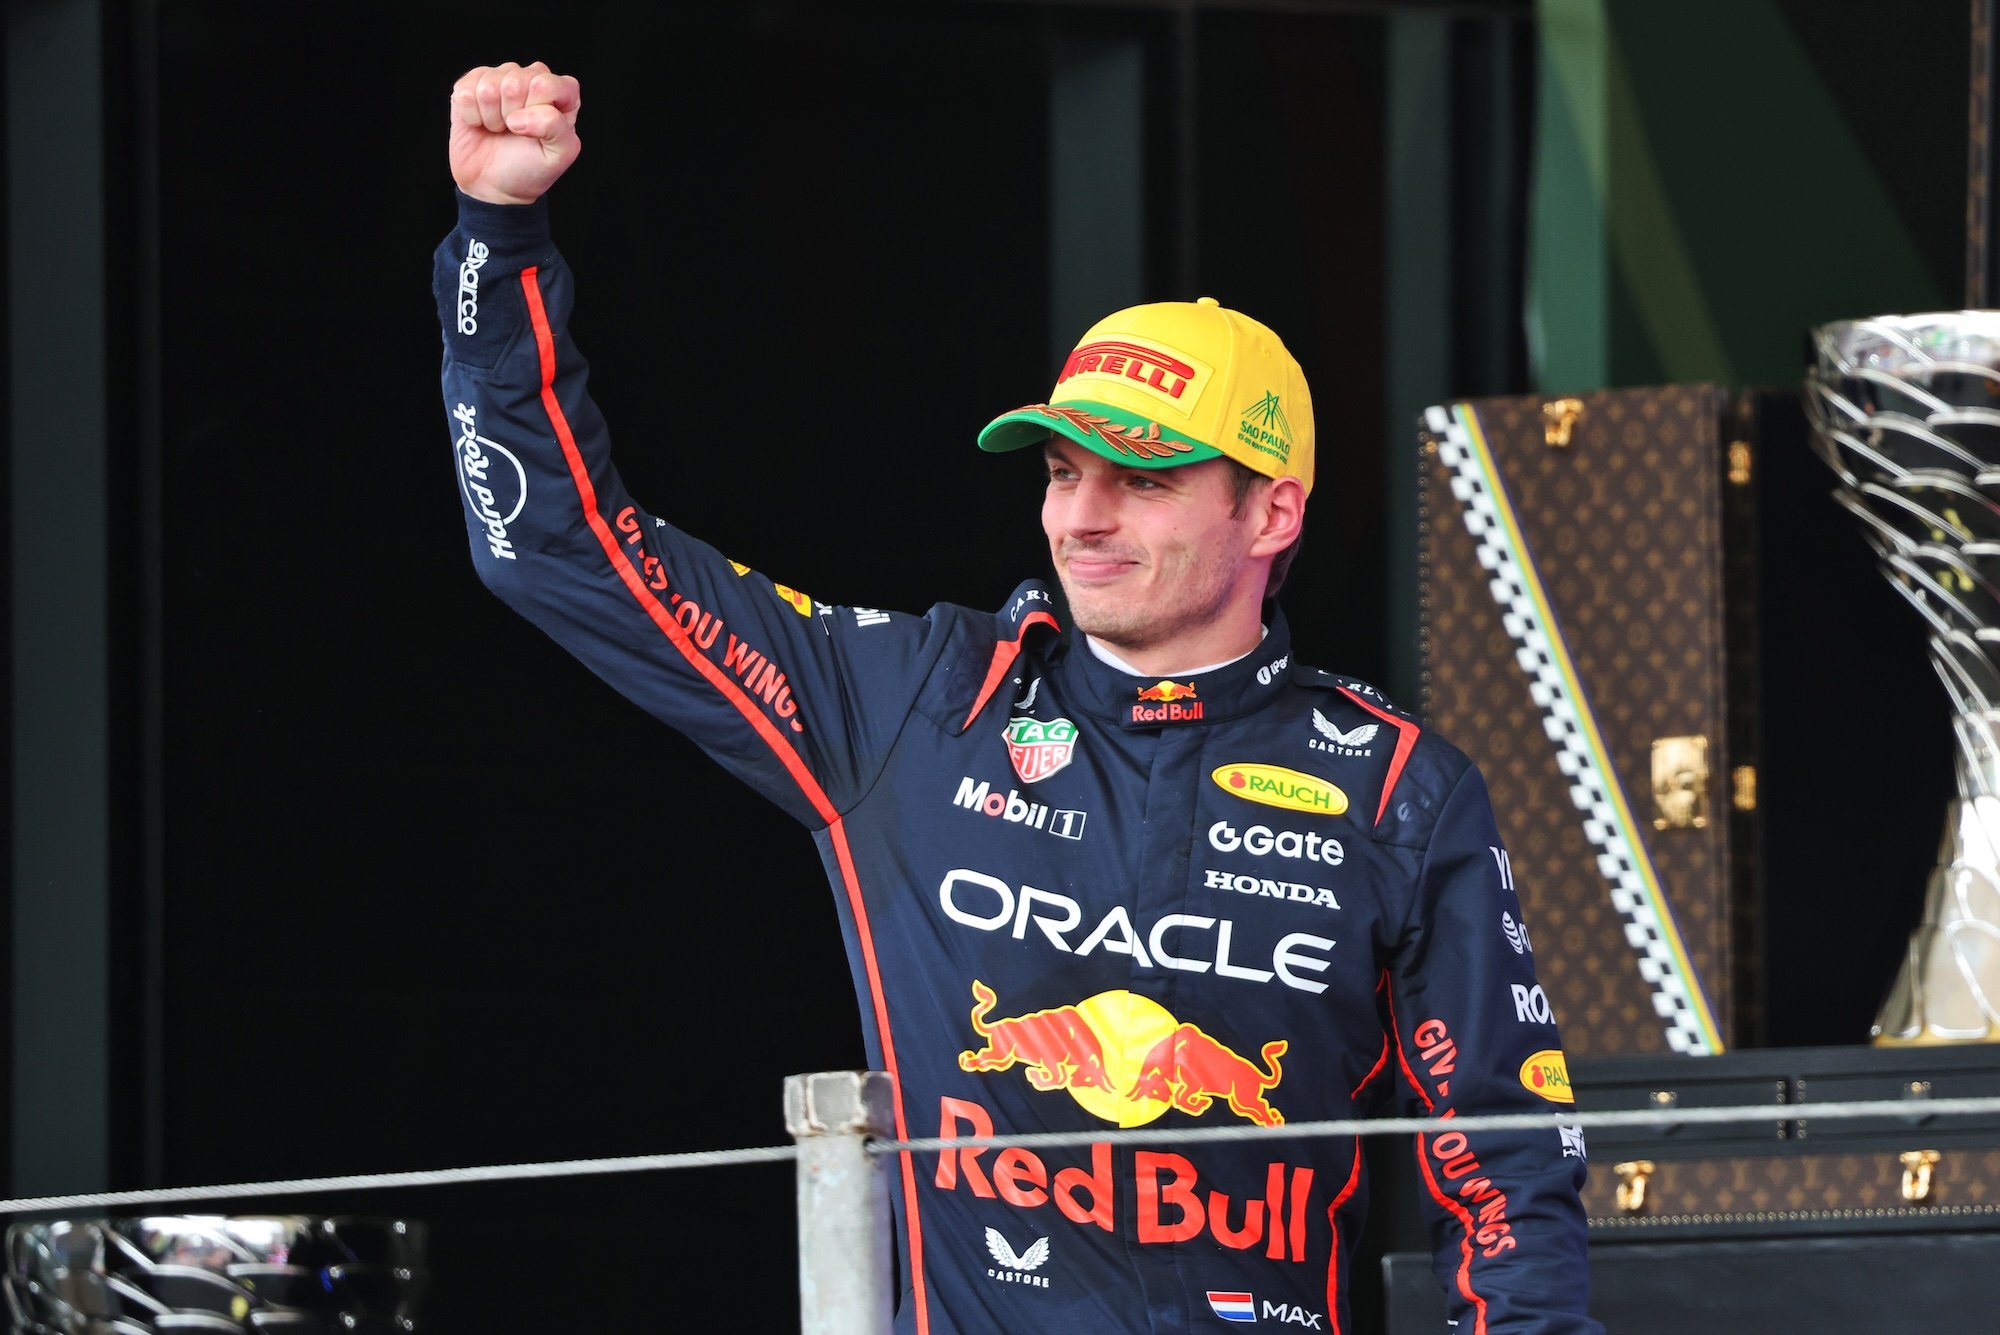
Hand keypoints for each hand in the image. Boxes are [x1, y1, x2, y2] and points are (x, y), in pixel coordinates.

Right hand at [448, 61, 580, 204]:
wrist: (494, 184)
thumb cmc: (531, 168)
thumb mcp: (559, 155)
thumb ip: (557, 128)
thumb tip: (521, 115)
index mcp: (560, 92)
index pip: (546, 84)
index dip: (536, 112)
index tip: (537, 132)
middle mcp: (529, 78)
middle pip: (514, 82)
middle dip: (511, 116)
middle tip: (515, 131)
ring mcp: (499, 77)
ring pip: (488, 86)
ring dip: (491, 117)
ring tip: (499, 128)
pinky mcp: (470, 84)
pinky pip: (465, 91)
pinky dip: (471, 116)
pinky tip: (480, 124)